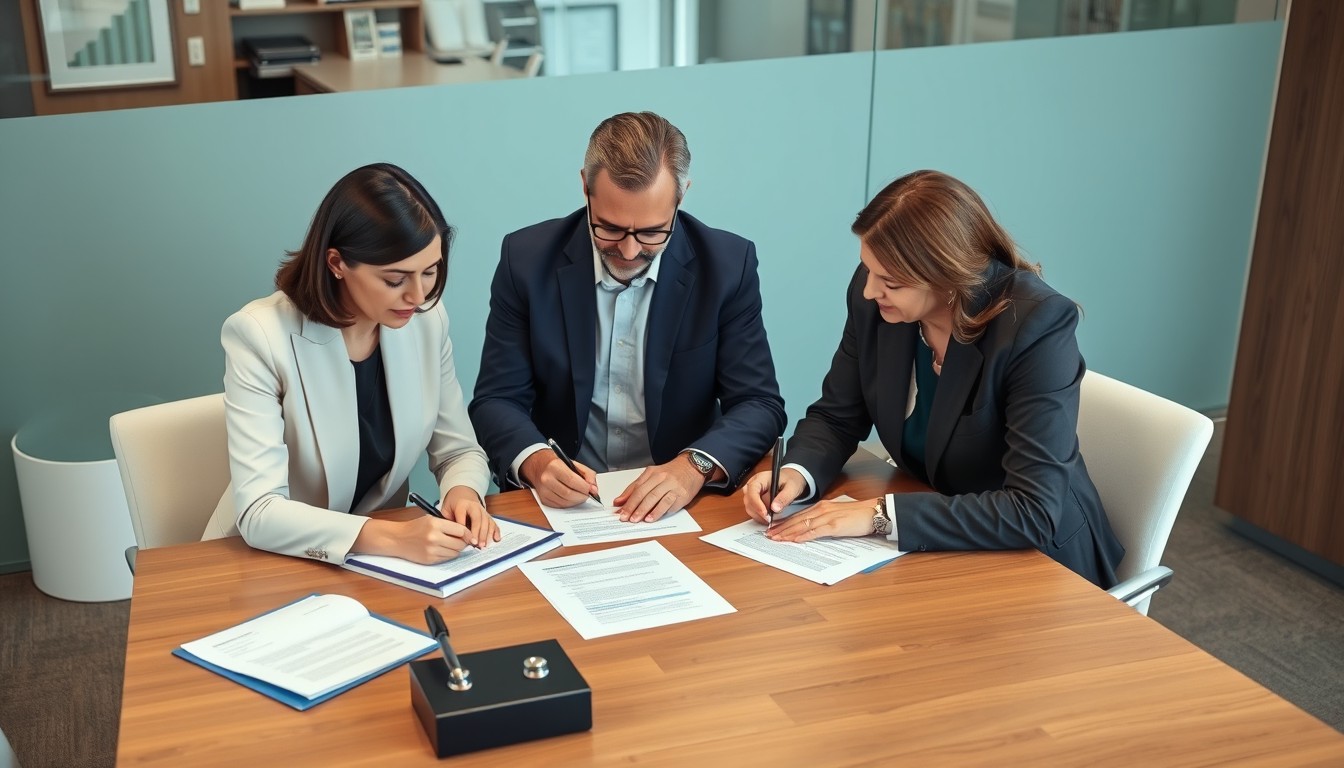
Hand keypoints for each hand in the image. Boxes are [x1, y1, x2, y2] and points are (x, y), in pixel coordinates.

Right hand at [353, 515, 471, 564]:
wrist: (397, 539)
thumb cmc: (415, 527)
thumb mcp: (431, 520)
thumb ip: (448, 525)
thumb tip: (467, 534)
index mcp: (435, 524)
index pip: (461, 530)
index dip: (468, 533)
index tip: (470, 536)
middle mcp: (434, 537)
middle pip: (460, 544)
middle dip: (463, 543)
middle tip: (461, 541)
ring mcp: (431, 550)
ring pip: (455, 553)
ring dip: (456, 550)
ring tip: (449, 544)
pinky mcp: (429, 559)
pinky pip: (447, 559)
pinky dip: (448, 555)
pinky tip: (442, 550)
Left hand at [441, 486, 499, 548]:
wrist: (462, 493)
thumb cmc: (453, 504)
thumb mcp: (446, 509)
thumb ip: (448, 521)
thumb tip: (453, 536)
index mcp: (461, 504)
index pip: (463, 517)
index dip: (464, 530)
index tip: (465, 541)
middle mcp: (474, 506)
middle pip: (478, 519)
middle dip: (478, 533)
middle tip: (477, 545)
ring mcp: (482, 510)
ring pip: (487, 522)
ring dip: (487, 534)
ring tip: (484, 545)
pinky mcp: (487, 514)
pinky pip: (493, 522)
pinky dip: (496, 531)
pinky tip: (496, 539)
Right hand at [521, 450, 598, 507]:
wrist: (538, 466)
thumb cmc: (557, 464)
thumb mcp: (574, 463)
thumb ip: (588, 474)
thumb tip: (594, 489)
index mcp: (554, 466)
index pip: (572, 480)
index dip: (584, 487)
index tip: (591, 490)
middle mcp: (547, 478)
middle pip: (568, 493)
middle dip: (582, 496)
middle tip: (587, 495)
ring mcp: (543, 490)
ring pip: (564, 502)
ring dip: (576, 501)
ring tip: (580, 496)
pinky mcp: (543, 499)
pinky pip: (559, 506)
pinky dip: (569, 504)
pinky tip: (572, 499)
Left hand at [614, 456, 705, 521]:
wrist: (693, 468)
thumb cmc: (671, 473)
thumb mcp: (652, 476)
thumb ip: (635, 488)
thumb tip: (619, 502)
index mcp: (652, 473)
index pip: (637, 488)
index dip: (628, 501)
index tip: (620, 511)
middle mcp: (662, 478)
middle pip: (645, 493)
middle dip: (634, 507)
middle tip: (626, 518)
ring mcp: (673, 486)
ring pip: (656, 498)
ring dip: (645, 510)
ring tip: (637, 519)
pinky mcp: (682, 495)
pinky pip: (669, 504)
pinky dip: (659, 512)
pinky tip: (652, 518)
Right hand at [742, 467, 807, 523]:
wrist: (790, 480)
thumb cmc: (790, 481)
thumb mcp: (791, 488)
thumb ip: (784, 497)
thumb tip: (775, 508)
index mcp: (761, 478)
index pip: (752, 490)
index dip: (757, 503)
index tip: (765, 513)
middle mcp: (753, 484)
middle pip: (749, 500)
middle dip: (759, 511)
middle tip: (771, 518)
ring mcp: (751, 492)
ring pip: (749, 507)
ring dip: (759, 515)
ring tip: (771, 518)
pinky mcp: (753, 500)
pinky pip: (752, 510)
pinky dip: (759, 516)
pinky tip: (768, 517)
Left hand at [766, 496, 879, 543]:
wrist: (873, 512)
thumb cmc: (857, 515)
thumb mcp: (836, 515)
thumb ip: (824, 520)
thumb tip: (811, 530)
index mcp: (821, 507)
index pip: (798, 516)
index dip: (785, 523)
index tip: (774, 529)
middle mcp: (822, 510)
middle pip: (797, 520)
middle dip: (781, 528)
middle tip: (769, 535)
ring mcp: (828, 517)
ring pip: (803, 525)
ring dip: (788, 533)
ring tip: (777, 539)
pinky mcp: (835, 525)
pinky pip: (816, 531)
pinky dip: (804, 536)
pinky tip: (796, 540)